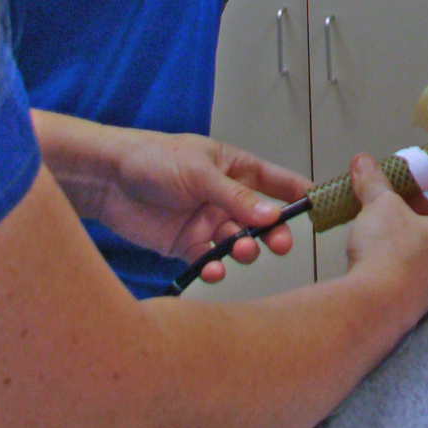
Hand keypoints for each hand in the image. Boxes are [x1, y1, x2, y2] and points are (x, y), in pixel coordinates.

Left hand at [93, 128, 312, 281]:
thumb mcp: (200, 172)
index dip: (298, 192)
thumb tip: (271, 215)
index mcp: (233, 167)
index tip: (320, 205)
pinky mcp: (185, 244)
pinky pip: (209, 261)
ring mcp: (206, 221)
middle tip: (279, 244)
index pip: (275, 180)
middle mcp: (224, 196)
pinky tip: (214, 269)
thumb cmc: (152, 158)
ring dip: (243, 249)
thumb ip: (236, 198)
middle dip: (273, 231)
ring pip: (237, 242)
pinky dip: (215, 268)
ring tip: (240, 250)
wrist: (107, 179)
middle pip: (260, 218)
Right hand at [345, 154, 427, 317]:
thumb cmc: (392, 250)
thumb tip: (362, 160)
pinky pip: (418, 271)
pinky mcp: (418, 302)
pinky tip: (378, 248)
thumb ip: (375, 183)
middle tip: (408, 198)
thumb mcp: (381, 206)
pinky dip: (403, 257)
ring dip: (414, 234)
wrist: (373, 309)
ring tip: (386, 219)